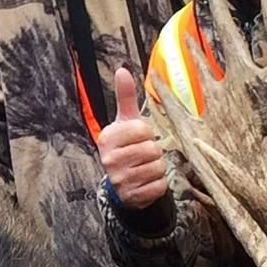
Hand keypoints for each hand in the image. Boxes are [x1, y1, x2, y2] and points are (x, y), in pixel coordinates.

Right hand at [96, 67, 169, 208]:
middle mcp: (109, 160)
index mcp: (107, 139)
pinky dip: (159, 183)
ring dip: (157, 167)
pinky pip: (159, 186)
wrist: (121, 182)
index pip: (142, 130)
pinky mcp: (132, 196)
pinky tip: (147, 181)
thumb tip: (122, 70)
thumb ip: (125, 97)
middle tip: (144, 154)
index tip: (139, 138)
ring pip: (157, 168)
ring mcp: (119, 180)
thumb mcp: (125, 121)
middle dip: (154, 151)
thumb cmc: (126, 146)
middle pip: (152, 150)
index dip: (147, 133)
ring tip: (146, 167)